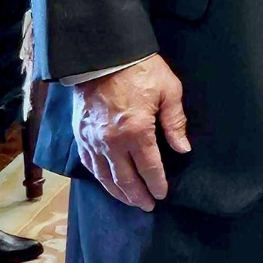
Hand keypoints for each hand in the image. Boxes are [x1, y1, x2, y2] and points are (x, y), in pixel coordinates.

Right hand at [71, 56, 189, 211]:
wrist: (102, 57)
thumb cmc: (141, 70)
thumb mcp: (169, 90)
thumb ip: (175, 122)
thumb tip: (183, 148)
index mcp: (137, 131)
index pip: (149, 167)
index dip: (157, 183)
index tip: (163, 194)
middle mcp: (111, 142)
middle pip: (125, 178)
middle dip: (138, 195)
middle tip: (148, 206)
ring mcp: (92, 141)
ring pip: (105, 176)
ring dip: (118, 192)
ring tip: (130, 201)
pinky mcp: (80, 136)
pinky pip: (89, 165)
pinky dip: (100, 178)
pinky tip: (107, 183)